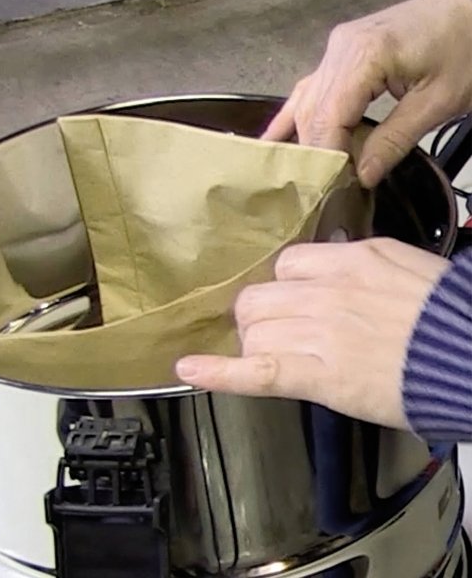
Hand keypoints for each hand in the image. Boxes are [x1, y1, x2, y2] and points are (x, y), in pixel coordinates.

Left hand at [175, 239, 448, 430]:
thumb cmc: (446, 317)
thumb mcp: (401, 266)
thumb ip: (355, 260)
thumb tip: (323, 259)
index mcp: (347, 261)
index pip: (283, 267)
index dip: (281, 289)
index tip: (285, 303)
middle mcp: (325, 292)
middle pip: (258, 299)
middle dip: (260, 318)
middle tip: (278, 334)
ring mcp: (319, 333)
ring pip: (253, 332)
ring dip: (256, 345)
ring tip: (277, 357)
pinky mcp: (319, 375)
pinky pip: (256, 371)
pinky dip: (219, 372)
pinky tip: (190, 370)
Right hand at [263, 0, 471, 186]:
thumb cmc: (465, 45)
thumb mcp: (437, 102)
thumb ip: (394, 141)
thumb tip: (363, 176)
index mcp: (365, 56)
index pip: (330, 119)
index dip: (328, 157)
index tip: (331, 187)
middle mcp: (340, 50)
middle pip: (312, 115)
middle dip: (315, 154)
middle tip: (321, 188)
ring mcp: (336, 51)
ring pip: (305, 105)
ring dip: (305, 141)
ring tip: (301, 175)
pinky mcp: (340, 56)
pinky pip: (308, 91)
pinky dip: (293, 118)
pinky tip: (273, 140)